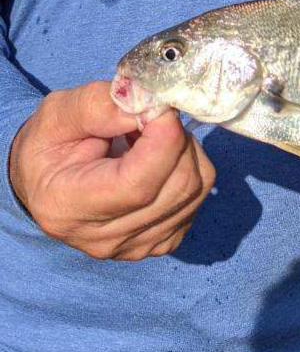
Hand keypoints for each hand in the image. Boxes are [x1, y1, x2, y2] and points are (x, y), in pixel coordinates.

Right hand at [9, 82, 215, 260]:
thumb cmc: (50, 146)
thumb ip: (98, 106)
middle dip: (177, 138)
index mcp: (69, 207)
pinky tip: (160, 158)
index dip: (163, 140)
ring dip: (185, 150)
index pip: (138, 185)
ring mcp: (139, 246)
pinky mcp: (164, 242)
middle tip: (156, 114)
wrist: (49, 185)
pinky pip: (199, 196)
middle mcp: (106, 238)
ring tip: (153, 135)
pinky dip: (190, 166)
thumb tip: (147, 105)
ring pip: (196, 189)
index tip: (162, 106)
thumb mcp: (57, 114)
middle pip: (177, 186)